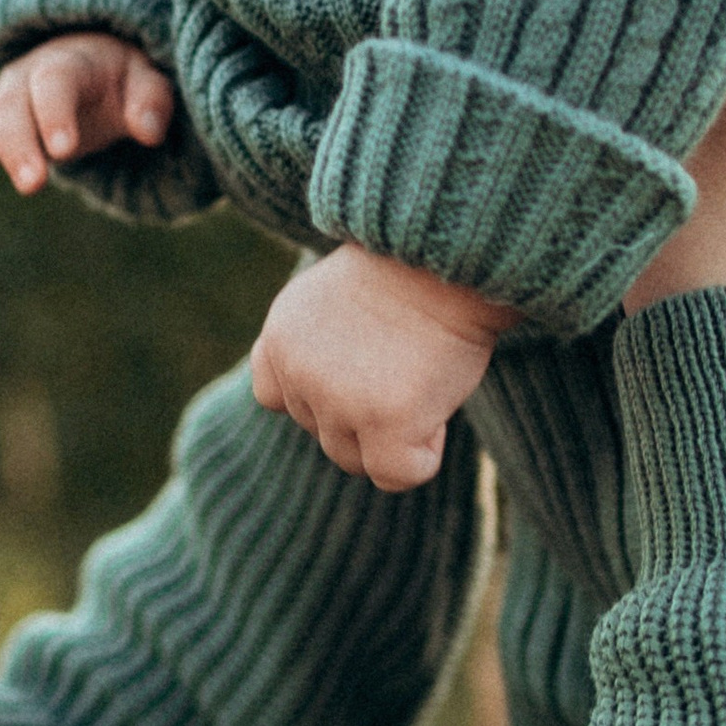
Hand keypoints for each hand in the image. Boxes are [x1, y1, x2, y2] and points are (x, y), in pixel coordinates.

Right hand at [0, 33, 177, 201]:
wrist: (85, 66)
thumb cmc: (118, 80)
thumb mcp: (144, 82)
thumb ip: (151, 101)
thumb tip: (150, 130)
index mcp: (67, 63)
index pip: (55, 81)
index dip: (55, 112)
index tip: (62, 150)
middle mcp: (23, 76)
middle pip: (8, 102)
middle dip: (16, 143)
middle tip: (32, 184)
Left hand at [249, 244, 513, 487]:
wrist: (450, 250)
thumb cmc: (412, 266)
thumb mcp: (337, 294)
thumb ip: (321, 345)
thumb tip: (340, 396)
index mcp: (281, 336)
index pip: (276, 397)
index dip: (321, 392)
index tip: (362, 362)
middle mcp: (299, 372)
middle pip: (324, 433)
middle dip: (365, 414)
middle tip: (406, 360)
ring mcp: (338, 400)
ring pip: (355, 459)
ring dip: (394, 433)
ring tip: (422, 375)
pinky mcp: (384, 421)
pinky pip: (396, 474)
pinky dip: (422, 456)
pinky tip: (437, 405)